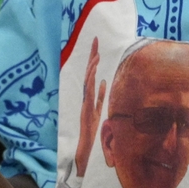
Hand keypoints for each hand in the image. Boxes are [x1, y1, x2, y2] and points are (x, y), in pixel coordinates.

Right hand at [73, 39, 105, 178]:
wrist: (84, 147)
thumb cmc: (91, 130)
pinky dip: (92, 83)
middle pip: (89, 72)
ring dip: (92, 67)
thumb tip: (104, 82)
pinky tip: (96, 73)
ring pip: (87, 81)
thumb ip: (100, 96)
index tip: (98, 46)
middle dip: (92, 56)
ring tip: (97, 54)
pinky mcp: (85, 110)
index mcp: (89, 95)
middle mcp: (86, 96)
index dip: (94, 60)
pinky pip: (89, 94)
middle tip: (96, 40)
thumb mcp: (98, 109)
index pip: (92, 73)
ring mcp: (85, 103)